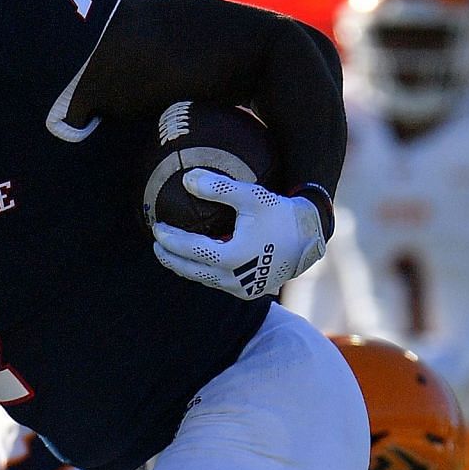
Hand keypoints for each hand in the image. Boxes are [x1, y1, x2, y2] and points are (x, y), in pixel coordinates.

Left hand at [151, 172, 328, 300]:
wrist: (312, 238)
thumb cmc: (281, 214)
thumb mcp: (251, 196)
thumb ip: (219, 187)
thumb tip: (187, 178)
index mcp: (233, 257)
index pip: (192, 250)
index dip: (171, 240)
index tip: (157, 228)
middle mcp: (236, 278)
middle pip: (192, 271)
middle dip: (171, 259)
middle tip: (156, 245)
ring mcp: (243, 288)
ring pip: (205, 279)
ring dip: (186, 267)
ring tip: (172, 253)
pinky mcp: (251, 291)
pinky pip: (220, 282)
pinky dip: (205, 271)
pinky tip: (198, 259)